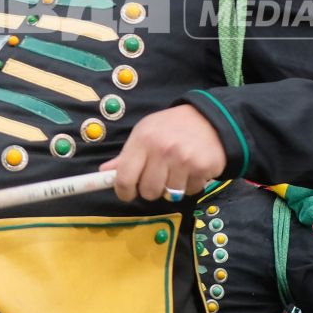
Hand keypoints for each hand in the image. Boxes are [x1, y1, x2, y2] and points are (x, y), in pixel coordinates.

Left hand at [104, 105, 225, 201]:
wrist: (209, 118)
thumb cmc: (171, 127)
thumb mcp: (145, 133)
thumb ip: (126, 156)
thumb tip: (104, 173)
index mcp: (143, 140)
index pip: (124, 178)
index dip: (124, 192)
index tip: (128, 193)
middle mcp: (163, 150)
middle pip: (148, 192)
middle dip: (150, 189)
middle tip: (157, 177)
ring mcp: (184, 160)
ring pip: (170, 195)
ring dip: (172, 187)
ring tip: (176, 170)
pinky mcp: (203, 167)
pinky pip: (191, 191)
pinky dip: (191, 184)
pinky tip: (192, 168)